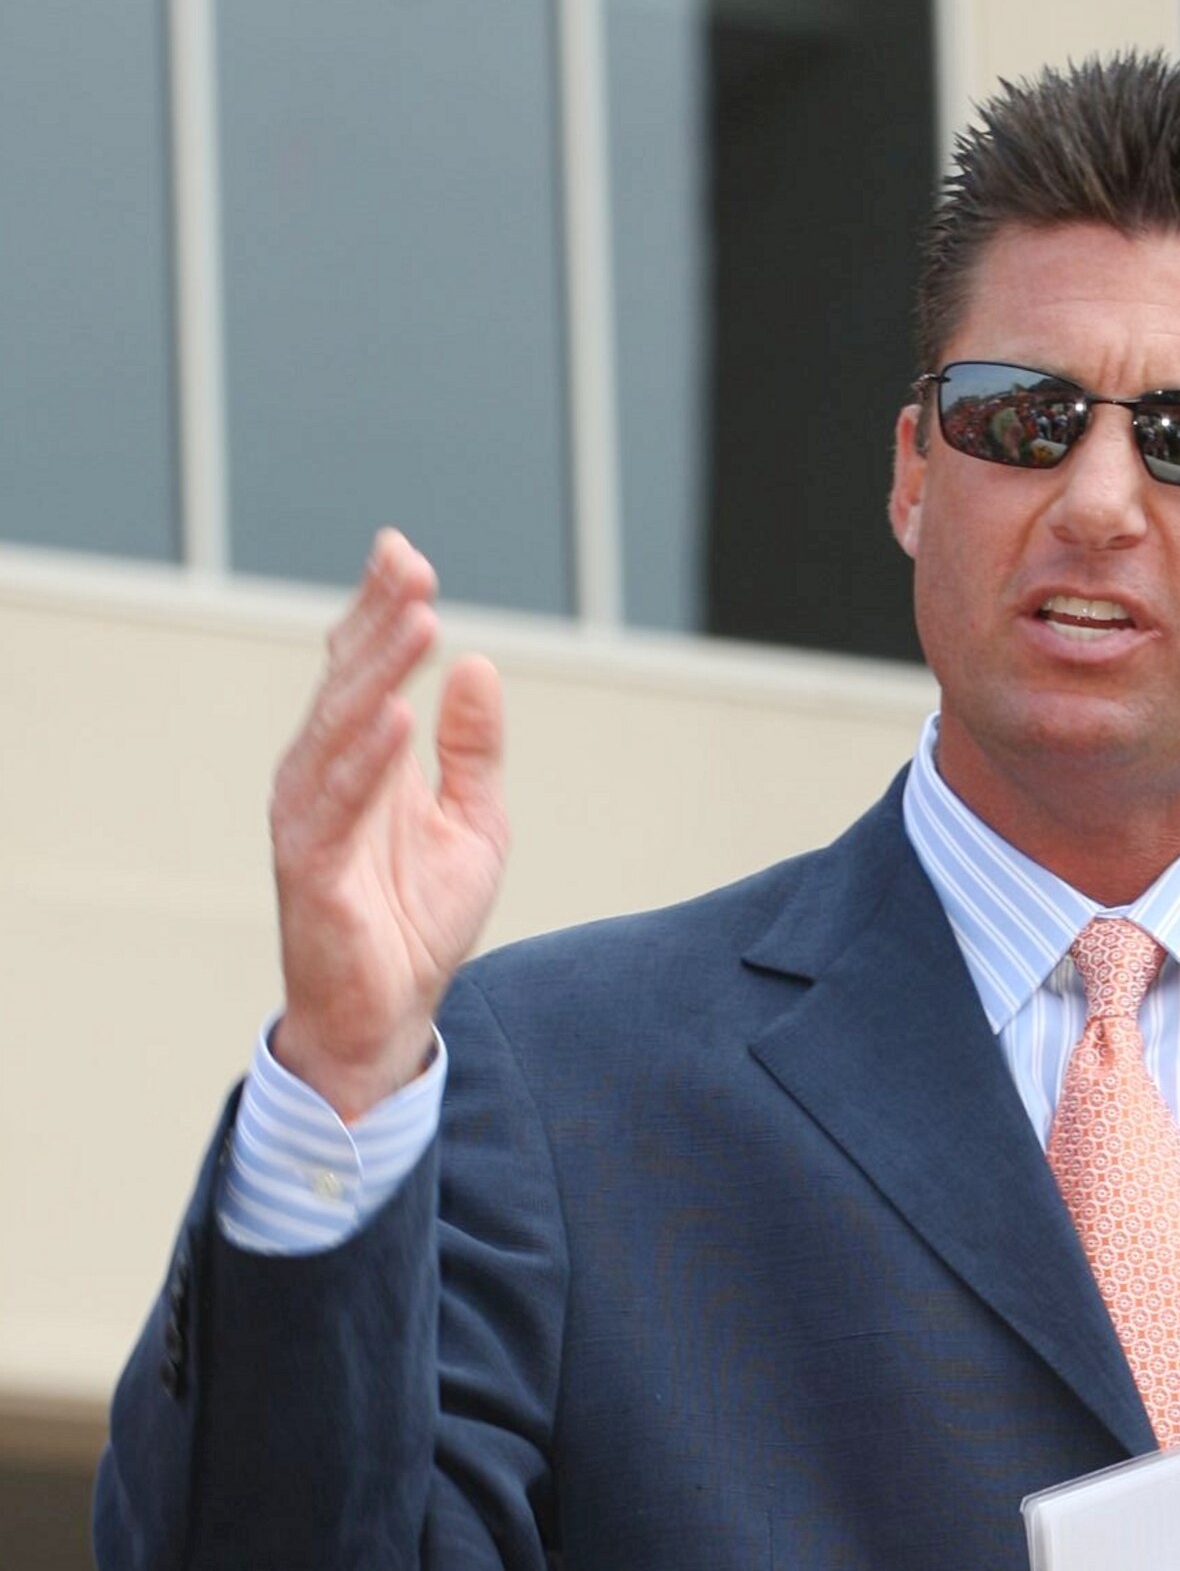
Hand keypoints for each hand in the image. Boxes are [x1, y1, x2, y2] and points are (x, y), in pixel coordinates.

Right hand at [267, 528, 508, 1119]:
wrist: (387, 1016)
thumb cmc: (418, 922)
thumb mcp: (471, 823)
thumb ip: (472, 750)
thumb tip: (478, 667)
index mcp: (358, 762)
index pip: (363, 670)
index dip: (381, 612)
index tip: (407, 555)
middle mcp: (322, 777)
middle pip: (347, 682)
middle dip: (380, 621)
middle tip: (414, 566)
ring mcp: (310, 819)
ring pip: (340, 730)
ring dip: (378, 673)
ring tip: (419, 621)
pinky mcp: (311, 869)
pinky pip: (337, 805)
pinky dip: (366, 761)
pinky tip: (397, 716)